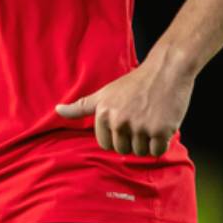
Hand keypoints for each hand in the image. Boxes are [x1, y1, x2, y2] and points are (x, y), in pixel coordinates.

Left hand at [54, 61, 194, 157]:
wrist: (166, 70)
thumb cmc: (135, 82)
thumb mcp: (104, 93)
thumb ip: (81, 106)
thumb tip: (57, 110)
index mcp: (103, 113)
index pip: (105, 144)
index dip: (117, 135)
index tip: (126, 119)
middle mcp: (119, 121)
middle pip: (122, 150)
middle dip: (132, 140)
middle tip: (141, 119)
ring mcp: (139, 126)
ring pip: (140, 153)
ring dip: (147, 142)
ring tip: (151, 120)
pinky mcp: (160, 131)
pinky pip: (157, 152)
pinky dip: (161, 143)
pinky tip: (162, 124)